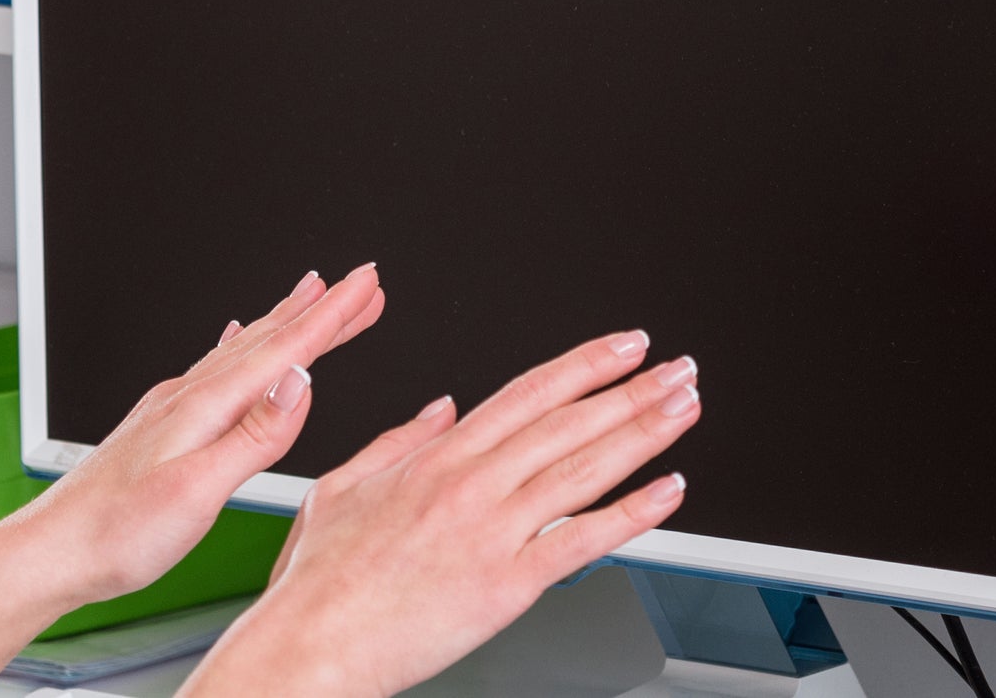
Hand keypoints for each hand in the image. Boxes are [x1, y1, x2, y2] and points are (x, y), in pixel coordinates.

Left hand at [0, 264, 385, 601]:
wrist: (48, 553)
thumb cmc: (115, 534)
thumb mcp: (197, 491)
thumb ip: (254, 436)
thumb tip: (301, 382)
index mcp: (204, 408)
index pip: (283, 350)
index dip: (332, 315)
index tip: (366, 283)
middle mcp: (187, 397)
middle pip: (267, 340)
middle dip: (320, 309)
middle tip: (362, 283)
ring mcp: (171, 409)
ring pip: (242, 350)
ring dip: (285, 322)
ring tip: (313, 297)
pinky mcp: (159, 426)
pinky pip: (214, 368)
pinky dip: (239, 345)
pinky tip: (234, 338)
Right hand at [185, 332, 701, 697]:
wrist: (311, 648)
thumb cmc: (317, 584)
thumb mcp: (341, 488)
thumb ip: (398, 440)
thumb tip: (441, 405)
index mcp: (435, 459)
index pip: (528, 393)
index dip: (585, 364)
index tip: (627, 346)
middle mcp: (470, 486)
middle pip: (569, 423)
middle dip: (633, 390)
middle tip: (680, 369)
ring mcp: (491, 533)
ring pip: (585, 469)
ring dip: (644, 434)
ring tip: (685, 408)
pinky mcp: (506, 585)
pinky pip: (582, 540)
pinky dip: (632, 513)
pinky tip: (669, 492)